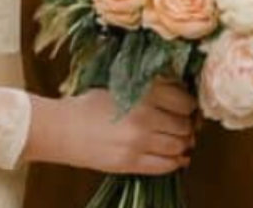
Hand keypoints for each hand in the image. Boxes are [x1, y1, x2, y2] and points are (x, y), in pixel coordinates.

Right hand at [25, 81, 196, 174]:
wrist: (63, 129)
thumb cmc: (91, 105)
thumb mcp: (122, 86)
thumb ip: (152, 88)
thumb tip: (183, 96)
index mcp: (142, 93)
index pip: (184, 101)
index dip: (189, 106)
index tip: (187, 108)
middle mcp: (143, 117)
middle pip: (183, 125)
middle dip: (187, 126)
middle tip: (184, 126)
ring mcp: (137, 142)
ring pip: (178, 145)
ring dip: (183, 144)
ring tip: (179, 141)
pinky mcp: (130, 163)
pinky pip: (165, 165)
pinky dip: (175, 162)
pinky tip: (176, 157)